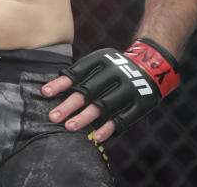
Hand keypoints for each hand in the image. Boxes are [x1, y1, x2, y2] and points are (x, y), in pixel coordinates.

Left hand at [42, 38, 179, 142]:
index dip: (61, 83)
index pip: (78, 72)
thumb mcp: (100, 62)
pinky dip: (108, 127)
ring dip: (86, 117)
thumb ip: (79, 74)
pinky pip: (123, 118)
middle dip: (70, 105)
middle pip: (89, 91)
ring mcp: (129, 89)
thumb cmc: (115, 68)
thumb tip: (48, 90)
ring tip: (69, 127)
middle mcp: (116, 73)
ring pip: (104, 106)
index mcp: (104, 60)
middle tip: (53, 117)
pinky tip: (96, 136)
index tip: (45, 93)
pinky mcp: (140, 104)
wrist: (152, 66)